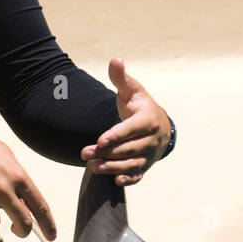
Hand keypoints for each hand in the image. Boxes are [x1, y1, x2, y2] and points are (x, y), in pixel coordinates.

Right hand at [0, 119, 56, 239]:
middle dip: (22, 231)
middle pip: (22, 224)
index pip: (40, 206)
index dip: (48, 225)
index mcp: (18, 177)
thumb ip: (17, 181)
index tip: (51, 235)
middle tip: (18, 230)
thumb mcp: (8, 159)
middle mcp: (3, 190)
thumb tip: (24, 202)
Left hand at [81, 57, 171, 185]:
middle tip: (85, 153)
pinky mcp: (146, 166)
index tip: (100, 140)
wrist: (158, 125)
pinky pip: (138, 175)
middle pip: (129, 148)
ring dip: (113, 167)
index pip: (132, 129)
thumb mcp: (132, 90)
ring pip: (132, 163)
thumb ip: (121, 78)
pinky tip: (115, 181)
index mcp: (148, 119)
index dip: (116, 135)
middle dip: (107, 152)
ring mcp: (150, 154)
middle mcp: (152, 139)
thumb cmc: (139, 105)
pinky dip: (128, 179)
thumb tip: (115, 60)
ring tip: (93, 168)